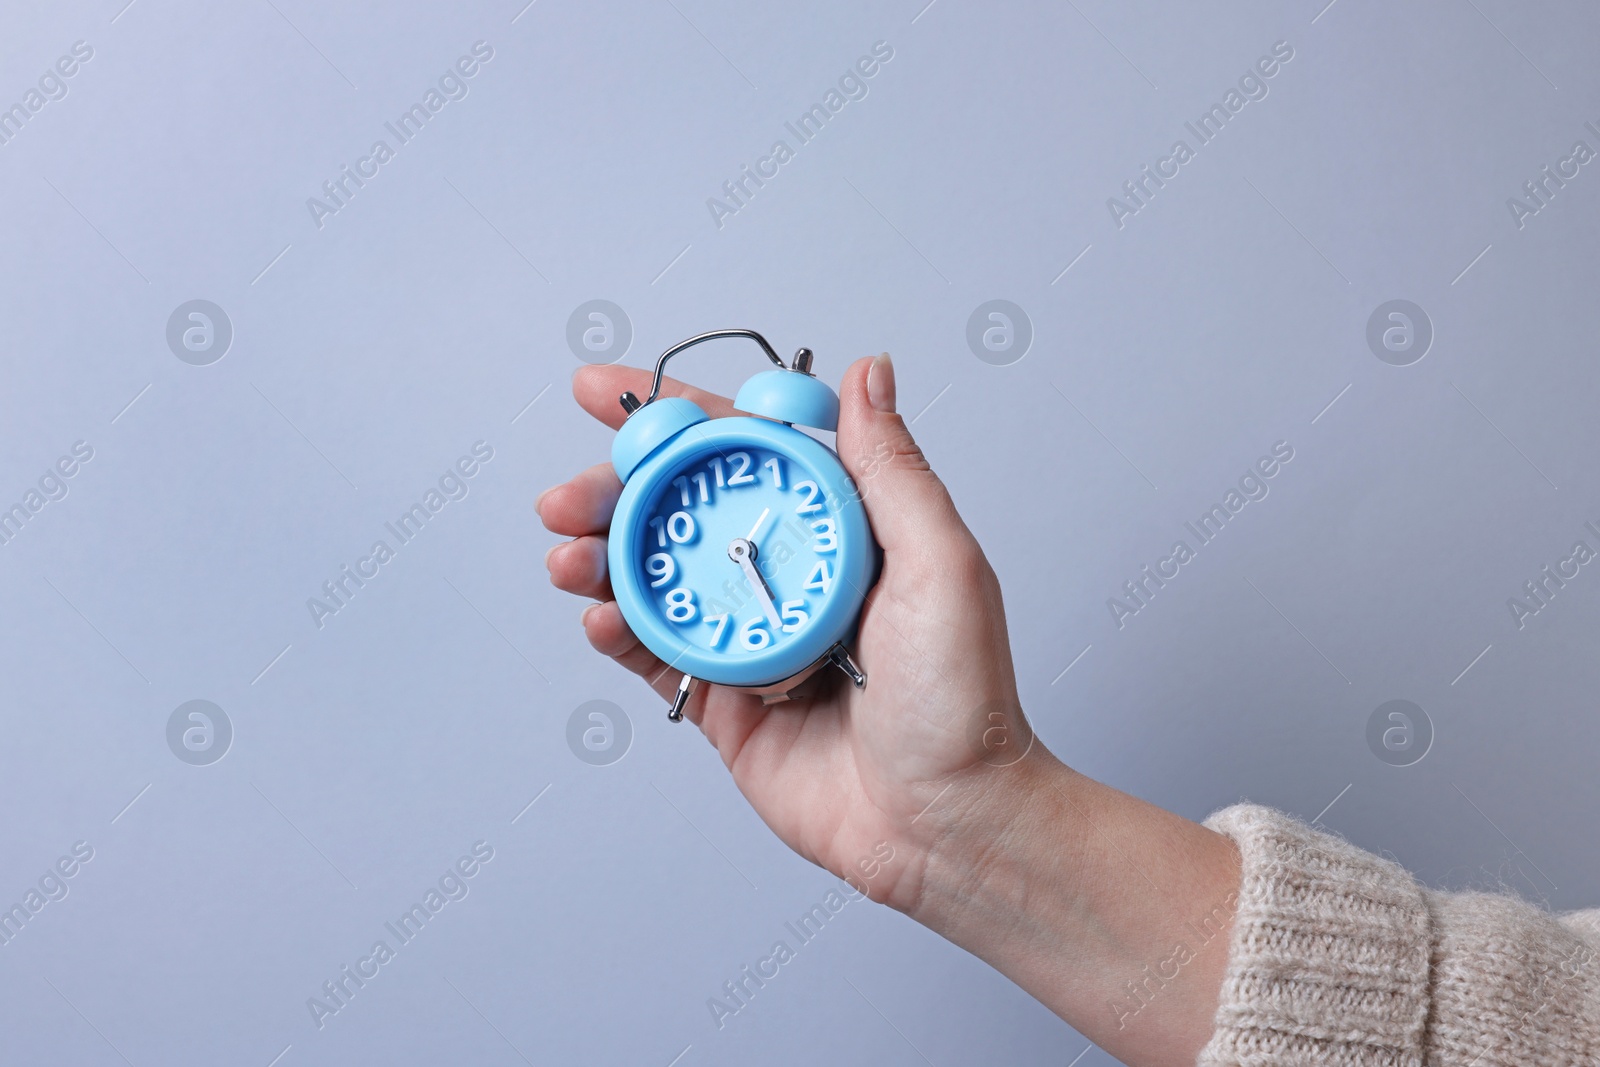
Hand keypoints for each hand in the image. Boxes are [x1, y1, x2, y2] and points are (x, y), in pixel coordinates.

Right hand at [540, 352, 1239, 1066]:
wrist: (946, 824)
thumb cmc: (964, 700)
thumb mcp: (940, 564)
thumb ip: (890, 468)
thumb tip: (868, 369)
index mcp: (838, 528)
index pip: (744, 450)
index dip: (674, 417)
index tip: (605, 389)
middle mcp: (788, 573)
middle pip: (682, 512)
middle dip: (613, 494)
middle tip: (569, 495)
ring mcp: (750, 637)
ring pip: (656, 579)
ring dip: (601, 559)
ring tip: (567, 555)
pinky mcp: (724, 702)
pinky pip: (657, 654)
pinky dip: (618, 631)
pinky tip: (597, 615)